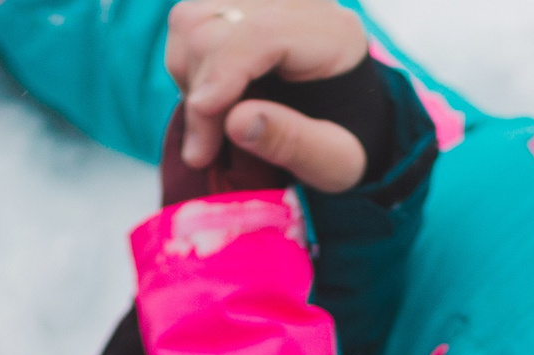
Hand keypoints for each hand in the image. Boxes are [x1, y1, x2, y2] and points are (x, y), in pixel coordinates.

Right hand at [166, 0, 370, 193]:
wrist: (347, 121)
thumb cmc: (347, 143)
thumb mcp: (335, 160)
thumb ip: (293, 143)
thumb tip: (237, 122)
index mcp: (332, 36)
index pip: (264, 33)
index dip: (223, 71)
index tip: (201, 115)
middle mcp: (297, 5)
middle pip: (220, 24)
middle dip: (200, 89)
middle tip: (202, 151)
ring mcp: (264, 2)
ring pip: (194, 18)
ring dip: (188, 77)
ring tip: (208, 125)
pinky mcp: (239, 8)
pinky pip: (190, 23)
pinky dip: (186, 66)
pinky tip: (209, 100)